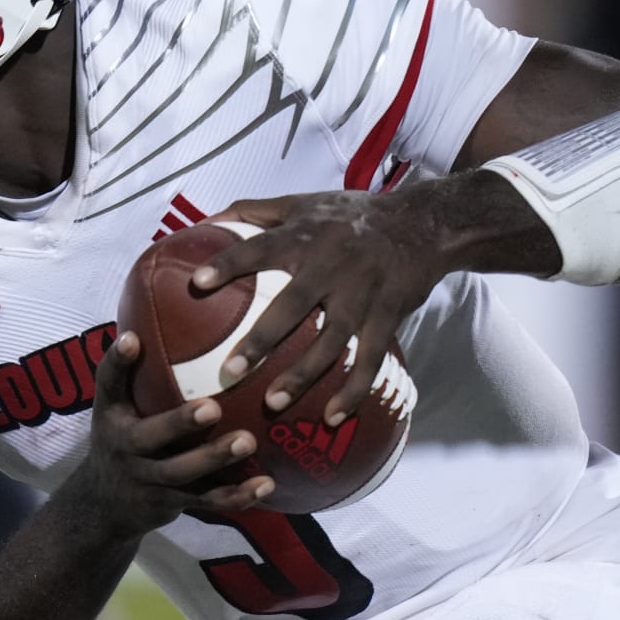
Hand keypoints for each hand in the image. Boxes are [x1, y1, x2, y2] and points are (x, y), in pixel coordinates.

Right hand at [64, 332, 275, 539]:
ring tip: (248, 441)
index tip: (131, 339)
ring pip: (183, 472)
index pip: (108, 384)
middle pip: (152, 436)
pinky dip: (238, 495)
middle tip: (213, 407)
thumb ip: (139, 373)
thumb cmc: (123, 437)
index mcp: (111, 414)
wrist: (103, 505)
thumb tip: (173, 313)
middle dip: (181, 423)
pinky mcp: (171, 503)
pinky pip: (207, 500)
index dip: (117, 362)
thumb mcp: (118, 406)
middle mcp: (125, 447)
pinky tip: (267, 483)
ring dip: (216, 458)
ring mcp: (148, 479)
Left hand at [191, 188, 450, 423]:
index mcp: (305, 237)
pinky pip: (369, 360)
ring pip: (331, 341)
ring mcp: (362, 295)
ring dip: (302, 375)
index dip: (229, 263)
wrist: (422, 225)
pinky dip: (353, 390)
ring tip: (272, 403)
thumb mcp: (304, 202)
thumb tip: (208, 220)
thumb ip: (257, 211)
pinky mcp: (387, 317)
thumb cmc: (352, 215)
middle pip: (292, 306)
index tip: (198, 283)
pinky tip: (332, 417)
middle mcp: (331, 266)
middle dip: (261, 340)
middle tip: (230, 371)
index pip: (260, 249)